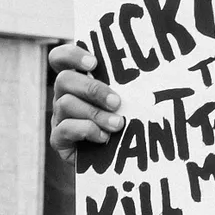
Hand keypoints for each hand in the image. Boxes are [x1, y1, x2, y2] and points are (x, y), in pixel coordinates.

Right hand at [49, 44, 123, 164]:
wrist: (122, 159)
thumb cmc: (129, 121)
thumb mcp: (129, 100)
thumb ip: (131, 84)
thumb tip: (155, 72)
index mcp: (79, 80)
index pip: (61, 58)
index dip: (72, 55)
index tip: (94, 63)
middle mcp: (64, 95)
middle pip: (64, 80)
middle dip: (92, 89)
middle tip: (116, 102)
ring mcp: (59, 117)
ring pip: (65, 104)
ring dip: (94, 113)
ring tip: (118, 124)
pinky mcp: (59, 140)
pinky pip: (64, 129)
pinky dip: (86, 130)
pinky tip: (104, 137)